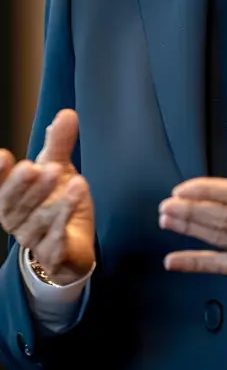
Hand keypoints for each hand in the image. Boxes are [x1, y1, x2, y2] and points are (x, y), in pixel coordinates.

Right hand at [0, 109, 95, 285]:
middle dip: (25, 187)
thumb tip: (68, 113)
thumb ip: (59, 144)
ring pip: (38, 223)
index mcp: (11, 199)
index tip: (4, 155)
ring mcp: (34, 240)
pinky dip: (64, 224)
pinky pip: (55, 243)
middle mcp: (17, 221)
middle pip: (15, 205)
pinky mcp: (53, 255)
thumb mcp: (57, 169)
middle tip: (38, 168)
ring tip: (75, 182)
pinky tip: (76, 205)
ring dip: (54, 203)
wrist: (72, 245)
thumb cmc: (55, 202)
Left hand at [159, 164, 226, 296]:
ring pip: (221, 239)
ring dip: (189, 230)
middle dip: (190, 210)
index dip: (206, 190)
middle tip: (167, 204)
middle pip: (225, 216)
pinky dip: (196, 263)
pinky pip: (223, 267)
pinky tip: (174, 260)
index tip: (183, 188)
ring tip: (167, 220)